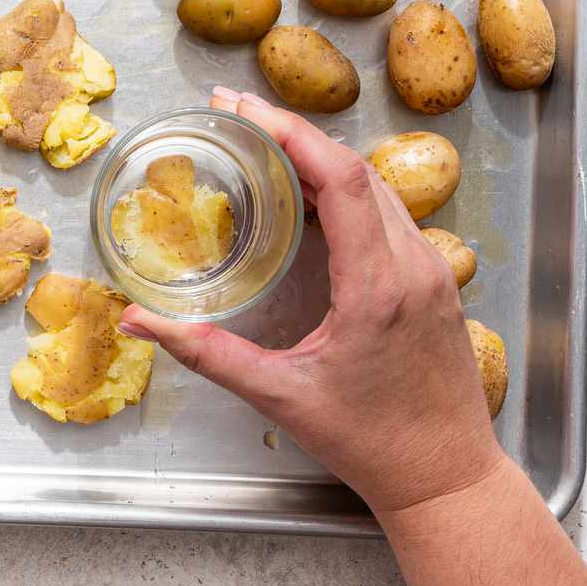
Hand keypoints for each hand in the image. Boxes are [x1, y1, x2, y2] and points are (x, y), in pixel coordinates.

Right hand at [119, 88, 503, 513]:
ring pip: (377, 186)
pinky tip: (309, 191)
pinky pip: (389, 212)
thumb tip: (140, 322)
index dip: (289, 132)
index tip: (242, 108)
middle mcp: (414, 266)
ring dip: (321, 155)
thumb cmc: (371, 443)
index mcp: (378, 286)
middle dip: (294, 131)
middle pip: (356, 168)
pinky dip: (346, 186)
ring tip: (263, 140)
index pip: (340, 178)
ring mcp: (432, 270)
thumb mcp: (281, 396)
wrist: (447, 477)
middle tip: (236, 113)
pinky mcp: (435, 281)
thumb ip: (207, 354)